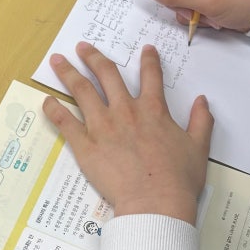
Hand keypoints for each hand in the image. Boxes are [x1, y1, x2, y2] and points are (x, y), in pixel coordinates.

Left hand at [42, 42, 213, 224]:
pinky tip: (46, 100)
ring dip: (68, 72)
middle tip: (83, 47)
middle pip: (107, 74)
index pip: (151, 76)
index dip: (149, 60)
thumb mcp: (198, 148)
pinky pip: (65, 122)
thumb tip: (203, 101)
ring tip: (57, 61)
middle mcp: (125, 111)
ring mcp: (102, 126)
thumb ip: (201, 121)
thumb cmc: (178, 179)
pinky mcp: (85, 145)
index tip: (145, 49)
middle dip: (94, 57)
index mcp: (153, 110)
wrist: (155, 202)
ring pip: (82, 91)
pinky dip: (54, 109)